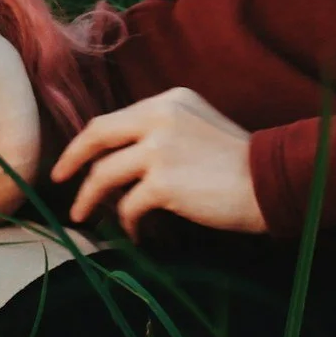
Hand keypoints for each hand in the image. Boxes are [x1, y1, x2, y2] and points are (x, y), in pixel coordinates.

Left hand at [53, 87, 268, 234]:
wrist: (274, 181)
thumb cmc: (243, 163)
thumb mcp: (200, 128)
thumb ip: (163, 132)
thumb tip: (122, 161)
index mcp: (169, 100)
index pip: (113, 119)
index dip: (87, 142)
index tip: (71, 162)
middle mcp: (160, 117)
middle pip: (97, 137)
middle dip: (72, 163)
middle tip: (61, 185)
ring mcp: (159, 148)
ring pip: (105, 175)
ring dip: (91, 200)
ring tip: (86, 218)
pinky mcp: (163, 181)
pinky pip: (129, 207)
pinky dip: (128, 224)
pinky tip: (136, 236)